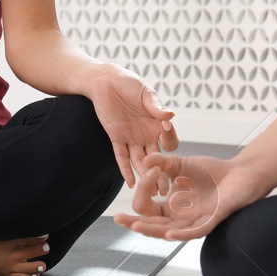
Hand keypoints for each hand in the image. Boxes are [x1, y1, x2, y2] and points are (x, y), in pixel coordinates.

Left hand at [83, 65, 177, 186]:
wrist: (106, 81)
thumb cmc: (129, 84)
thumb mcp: (146, 93)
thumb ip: (156, 106)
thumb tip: (170, 115)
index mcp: (159, 125)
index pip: (170, 141)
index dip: (169, 139)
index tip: (166, 128)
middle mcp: (148, 135)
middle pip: (157, 159)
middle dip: (162, 174)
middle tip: (168, 191)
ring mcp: (132, 138)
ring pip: (140, 161)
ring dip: (145, 176)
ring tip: (152, 193)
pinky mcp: (116, 138)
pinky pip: (121, 156)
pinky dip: (125, 169)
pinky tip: (130, 183)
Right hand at [115, 153, 262, 240]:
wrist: (240, 173)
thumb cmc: (212, 172)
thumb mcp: (180, 165)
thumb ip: (162, 163)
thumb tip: (145, 160)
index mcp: (170, 207)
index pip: (146, 207)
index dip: (143, 190)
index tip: (150, 169)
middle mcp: (181, 218)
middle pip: (152, 225)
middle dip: (134, 223)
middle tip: (118, 218)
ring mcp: (196, 220)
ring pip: (170, 232)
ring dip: (152, 230)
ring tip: (135, 226)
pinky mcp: (213, 220)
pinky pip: (195, 232)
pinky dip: (182, 234)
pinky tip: (169, 234)